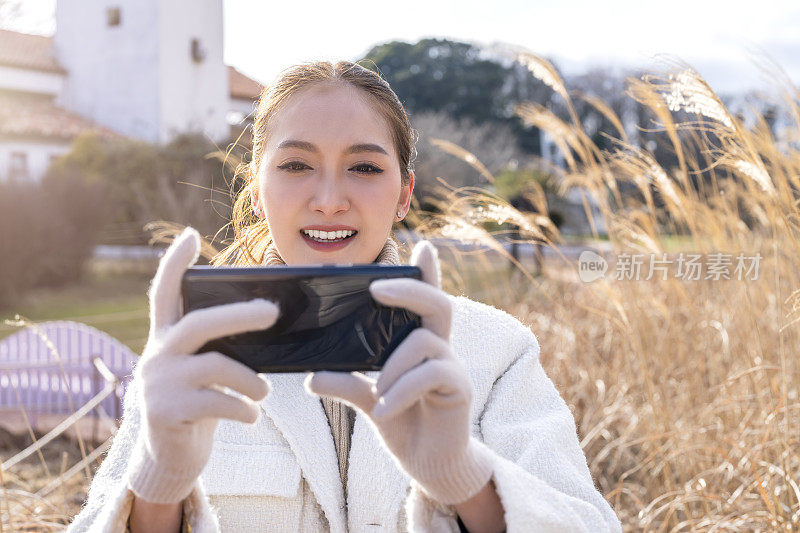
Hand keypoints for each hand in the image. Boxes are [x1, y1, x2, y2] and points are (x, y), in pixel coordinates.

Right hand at [126, 227, 279, 503]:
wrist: (169, 458)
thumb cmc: (197, 405)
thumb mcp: (202, 372)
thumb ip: (218, 348)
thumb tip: (267, 320)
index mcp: (165, 339)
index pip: (164, 293)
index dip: (175, 264)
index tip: (192, 235)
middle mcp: (156, 355)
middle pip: (198, 323)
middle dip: (239, 315)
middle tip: (273, 312)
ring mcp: (157, 384)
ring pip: (215, 365)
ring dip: (250, 379)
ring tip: (264, 391)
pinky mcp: (165, 413)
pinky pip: (217, 402)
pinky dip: (242, 408)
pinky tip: (251, 415)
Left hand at [305, 240, 492, 504]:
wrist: (430, 464)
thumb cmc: (403, 422)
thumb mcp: (368, 400)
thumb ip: (346, 384)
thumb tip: (312, 376)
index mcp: (417, 342)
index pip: (425, 299)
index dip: (428, 272)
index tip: (423, 246)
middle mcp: (438, 347)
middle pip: (436, 302)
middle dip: (410, 287)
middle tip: (377, 287)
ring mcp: (452, 366)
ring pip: (425, 341)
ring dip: (393, 365)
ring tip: (376, 394)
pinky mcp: (459, 388)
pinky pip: (431, 373)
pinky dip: (402, 390)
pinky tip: (384, 409)